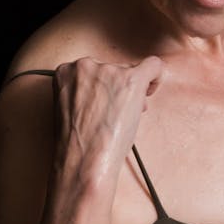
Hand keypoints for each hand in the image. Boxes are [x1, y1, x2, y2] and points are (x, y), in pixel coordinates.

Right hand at [53, 56, 162, 184]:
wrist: (85, 159)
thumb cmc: (77, 142)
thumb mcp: (70, 108)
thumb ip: (85, 93)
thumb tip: (110, 90)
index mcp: (66, 71)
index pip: (94, 69)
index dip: (103, 87)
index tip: (106, 102)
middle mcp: (86, 65)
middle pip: (114, 69)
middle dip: (120, 89)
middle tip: (119, 114)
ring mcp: (109, 71)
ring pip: (131, 72)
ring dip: (133, 93)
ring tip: (126, 117)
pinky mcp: (131, 80)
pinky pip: (154, 66)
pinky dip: (156, 77)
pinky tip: (151, 90)